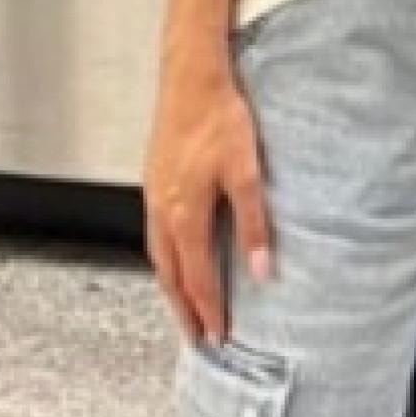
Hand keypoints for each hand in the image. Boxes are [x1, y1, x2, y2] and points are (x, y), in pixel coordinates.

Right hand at [144, 54, 272, 343]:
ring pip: (159, 257)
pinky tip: (176, 258)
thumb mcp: (247, 173)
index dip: (209, 310)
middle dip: (183, 310)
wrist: (190, 78)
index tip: (220, 336)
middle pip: (170, 276)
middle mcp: (163, 212)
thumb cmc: (219, 118)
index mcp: (185, 215)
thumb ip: (254, 225)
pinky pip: (155, 236)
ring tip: (184, 308)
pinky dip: (165, 260)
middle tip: (197, 338)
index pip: (197, 278)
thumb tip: (262, 271)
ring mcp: (153, 197)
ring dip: (172, 287)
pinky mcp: (154, 183)